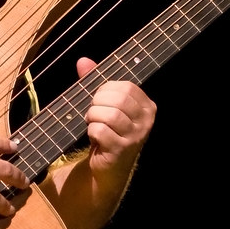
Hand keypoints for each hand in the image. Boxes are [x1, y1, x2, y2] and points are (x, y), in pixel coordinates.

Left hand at [76, 57, 155, 172]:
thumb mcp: (104, 105)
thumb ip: (94, 81)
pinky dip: (92, 132)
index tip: (101, 101)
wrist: (108, 167)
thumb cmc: (108, 131)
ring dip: (93, 118)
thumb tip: (83, 61)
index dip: (106, 90)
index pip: (125, 86)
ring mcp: (136, 136)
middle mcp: (146, 121)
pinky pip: (101, 131)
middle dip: (97, 104)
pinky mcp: (122, 150)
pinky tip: (95, 137)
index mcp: (146, 106)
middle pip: (117, 99)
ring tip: (93, 124)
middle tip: (94, 114)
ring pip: (109, 115)